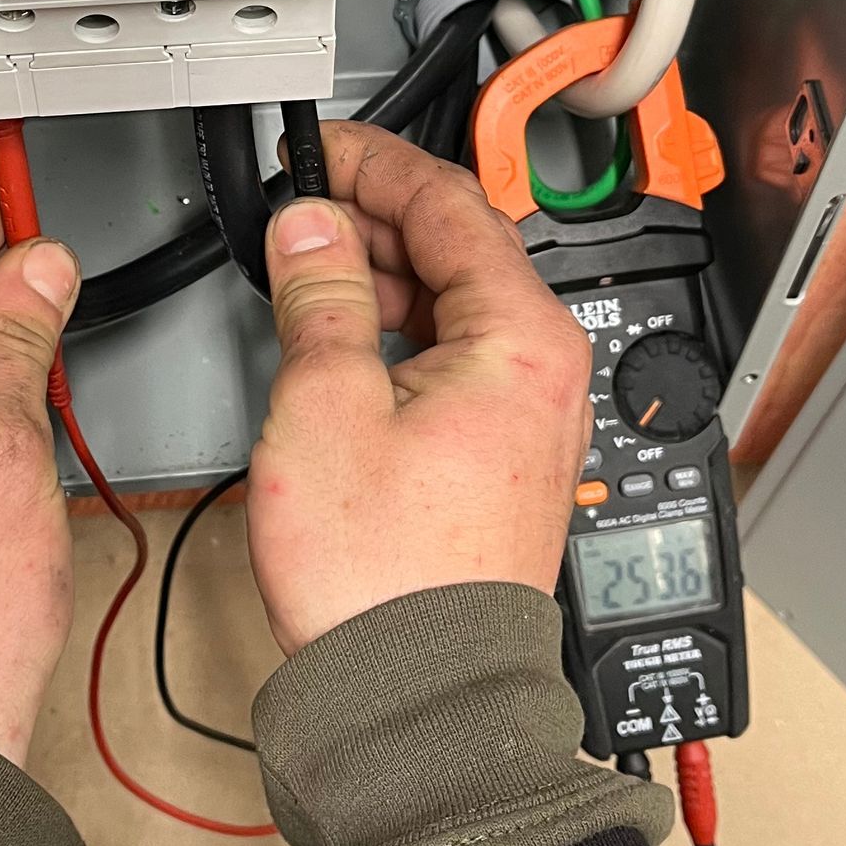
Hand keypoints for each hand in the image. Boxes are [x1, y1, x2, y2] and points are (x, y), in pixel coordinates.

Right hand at [247, 124, 593, 654]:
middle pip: (462, 251)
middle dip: (374, 219)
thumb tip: (312, 227)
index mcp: (523, 340)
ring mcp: (532, 417)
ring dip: (383, 279)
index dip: (372, 164)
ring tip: (306, 276)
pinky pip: (458, 361)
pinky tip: (343, 345)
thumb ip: (321, 295)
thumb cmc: (386, 580)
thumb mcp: (326, 407)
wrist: (416, 697)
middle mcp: (546, 372)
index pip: (449, 204)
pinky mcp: (505, 458)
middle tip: (299, 207)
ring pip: (458, 307)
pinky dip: (400, 336)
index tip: (317, 148)